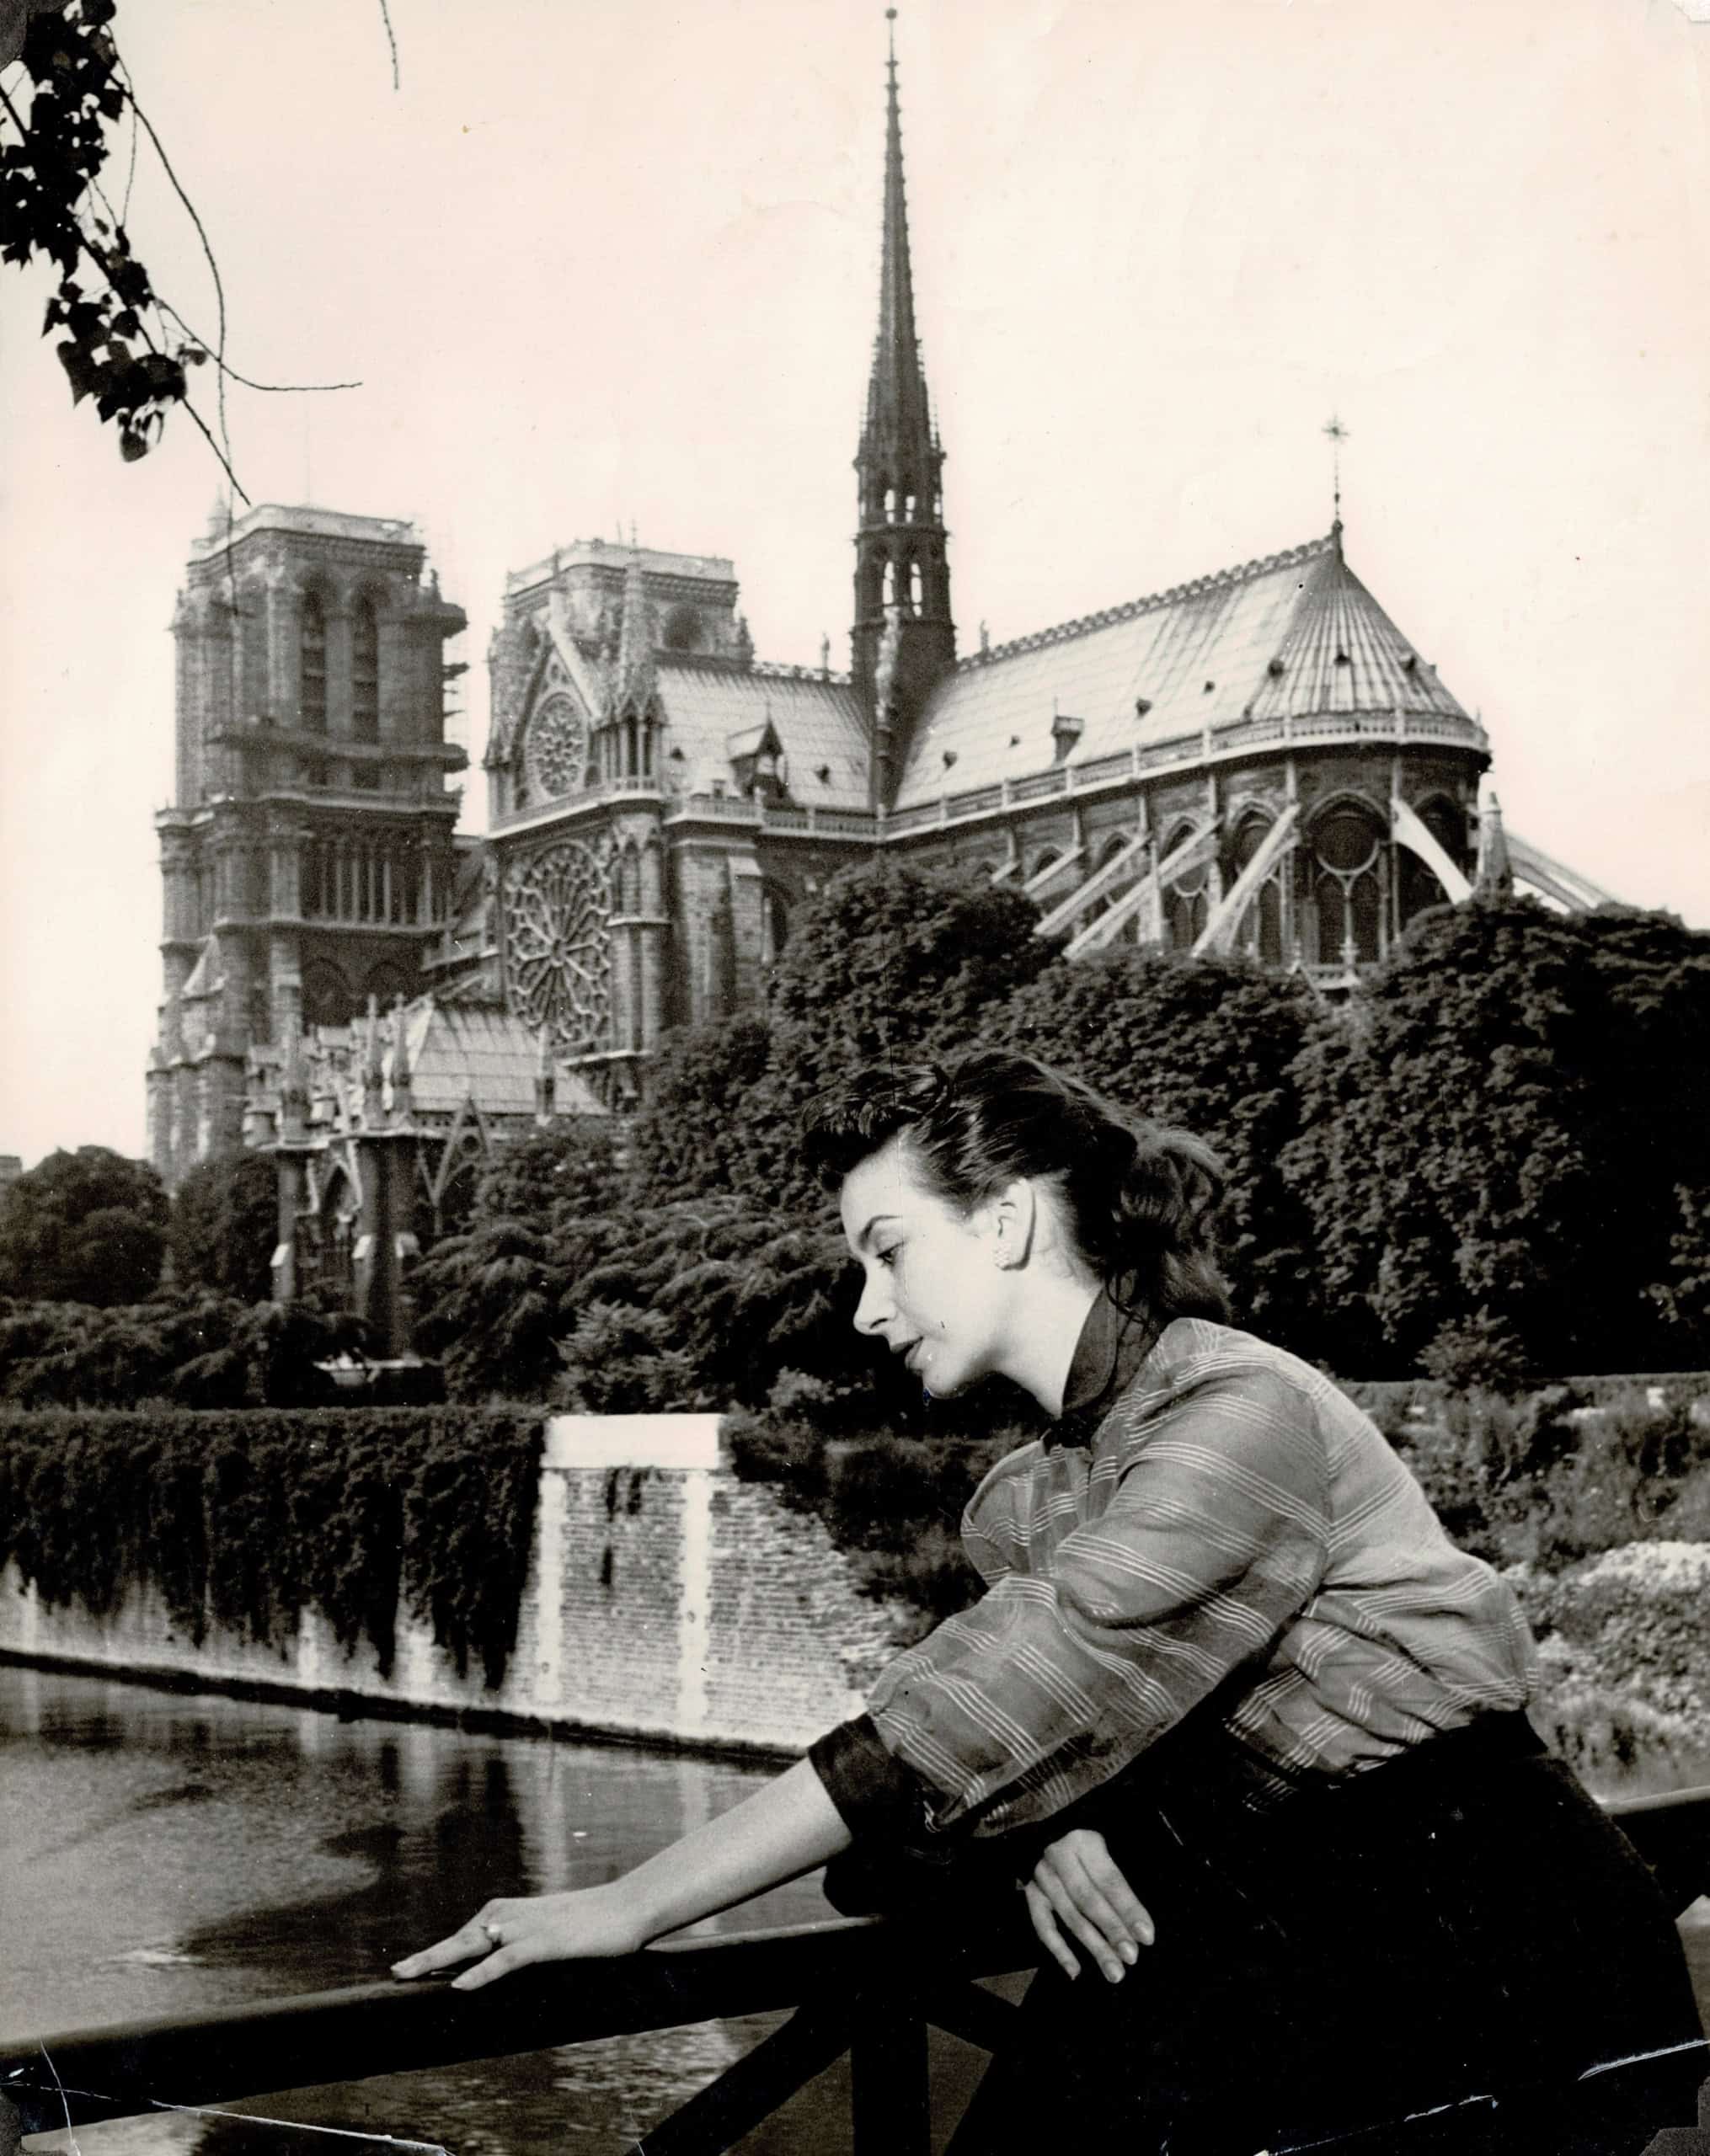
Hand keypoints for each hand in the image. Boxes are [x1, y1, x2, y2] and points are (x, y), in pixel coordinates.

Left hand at [390, 1883, 650, 1991]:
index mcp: (510, 1913)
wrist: (627, 1908)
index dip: (436, 1954)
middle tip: (394, 1972)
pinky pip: (506, 1959)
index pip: (465, 1935)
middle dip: (426, 1956)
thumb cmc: (589, 1923)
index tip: (407, 1969)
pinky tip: (461, 1984)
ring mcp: (527, 1927)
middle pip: (460, 1938)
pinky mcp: (544, 1942)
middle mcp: (512, 1915)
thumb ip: (520, 1944)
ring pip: (473, 1945)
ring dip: (440, 1960)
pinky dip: (481, 1972)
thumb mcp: (548, 1932)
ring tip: (409, 1974)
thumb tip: (498, 1961)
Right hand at [1024, 1827, 1154, 1984]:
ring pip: (1070, 1916)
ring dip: (1093, 1947)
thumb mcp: (1109, 1847)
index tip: (1147, 1936)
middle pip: (1089, 1900)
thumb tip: (1140, 1925)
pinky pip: (1043, 1926)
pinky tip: (1075, 1971)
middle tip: (1131, 1957)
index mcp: (1084, 1842)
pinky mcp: (1031, 1893)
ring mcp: (1042, 1876)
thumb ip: (1120, 1880)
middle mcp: (1059, 1857)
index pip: (1109, 1881)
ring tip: (1114, 1971)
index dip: (1129, 1909)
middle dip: (1112, 1931)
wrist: (1050, 1829)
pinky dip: (1059, 1950)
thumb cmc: (1089, 1845)